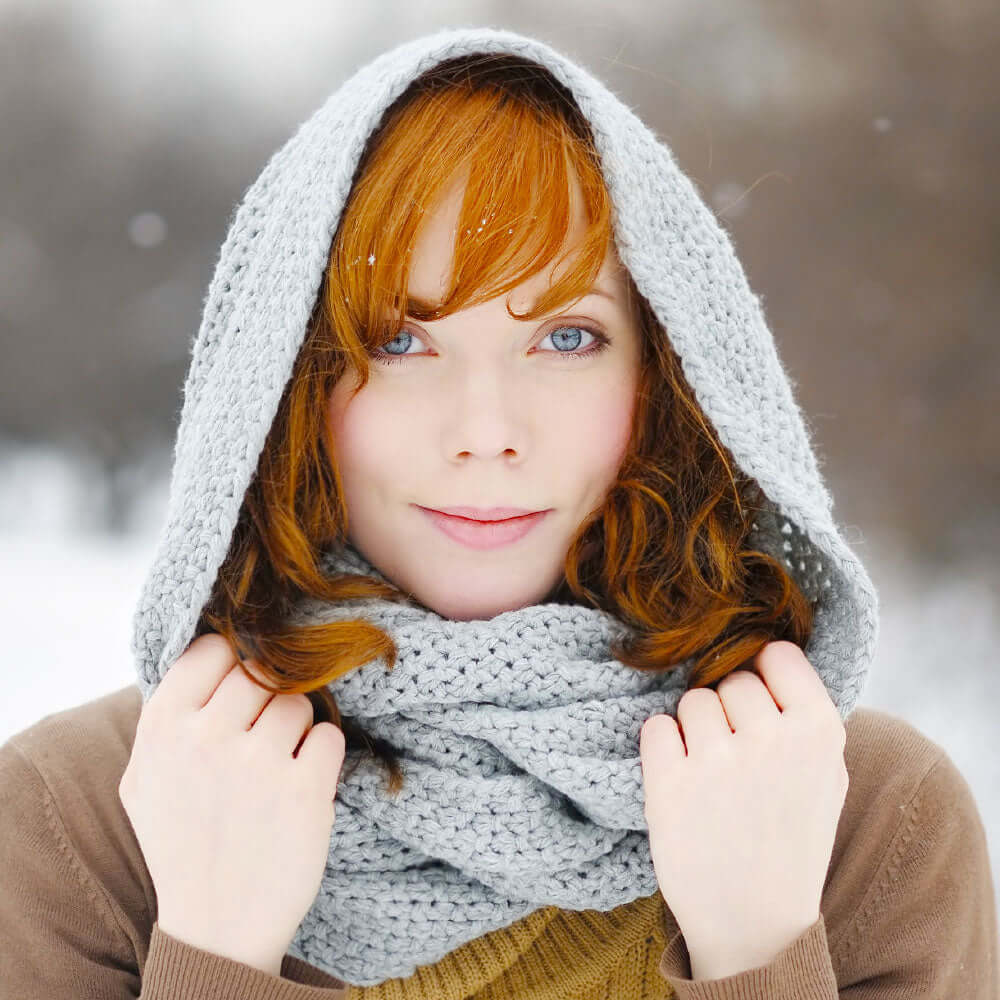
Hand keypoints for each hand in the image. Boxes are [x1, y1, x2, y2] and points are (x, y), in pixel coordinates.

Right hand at [118, 633, 346, 976]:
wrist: (217, 925)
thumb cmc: (182, 842)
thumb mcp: (145, 777)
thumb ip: (169, 714)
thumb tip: (210, 651)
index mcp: (162, 727)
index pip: (213, 648)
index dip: (232, 664)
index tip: (238, 694)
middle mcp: (206, 737)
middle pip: (262, 670)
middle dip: (267, 700)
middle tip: (258, 742)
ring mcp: (257, 762)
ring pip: (300, 702)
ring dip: (296, 731)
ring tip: (276, 772)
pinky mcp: (305, 789)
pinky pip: (330, 736)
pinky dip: (322, 758)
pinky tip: (301, 787)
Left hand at [638, 641, 848, 979]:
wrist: (755, 922)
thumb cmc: (791, 841)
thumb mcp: (827, 776)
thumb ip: (806, 715)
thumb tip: (770, 656)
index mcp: (820, 731)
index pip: (778, 654)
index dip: (764, 676)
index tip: (760, 706)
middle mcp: (771, 739)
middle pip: (731, 679)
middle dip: (729, 711)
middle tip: (737, 759)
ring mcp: (718, 761)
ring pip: (691, 700)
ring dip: (694, 730)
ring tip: (712, 777)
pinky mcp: (669, 783)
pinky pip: (655, 726)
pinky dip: (662, 748)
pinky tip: (681, 780)